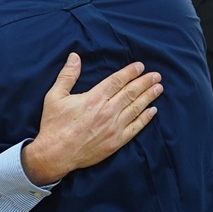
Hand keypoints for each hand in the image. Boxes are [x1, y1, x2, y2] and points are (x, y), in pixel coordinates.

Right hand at [20, 53, 162, 185]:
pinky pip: (135, 128)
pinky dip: (145, 119)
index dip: (130, 72)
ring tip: (158, 88)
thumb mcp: (54, 96)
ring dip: (148, 97)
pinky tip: (153, 111)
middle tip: (156, 75)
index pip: (117, 81)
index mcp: (94, 98)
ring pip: (136, 108)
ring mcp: (114, 128)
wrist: (55, 155)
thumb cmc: (54, 125)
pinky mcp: (116, 142)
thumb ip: (67, 75)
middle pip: (131, 93)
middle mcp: (107, 111)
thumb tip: (75, 57)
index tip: (140, 66)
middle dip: (145, 82)